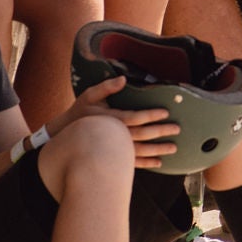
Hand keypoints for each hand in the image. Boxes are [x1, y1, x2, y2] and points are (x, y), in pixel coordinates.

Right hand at [51, 76, 178, 168]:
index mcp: (110, 120)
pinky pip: (131, 163)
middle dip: (160, 132)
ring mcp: (113, 150)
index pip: (134, 118)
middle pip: (140, 135)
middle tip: (177, 129)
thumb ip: (106, 87)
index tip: (165, 113)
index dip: (150, 115)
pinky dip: (146, 163)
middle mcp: (113, 136)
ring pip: (138, 151)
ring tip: (173, 147)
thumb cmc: (79, 113)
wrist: (64, 137)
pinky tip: (158, 163)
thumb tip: (122, 78)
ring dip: (157, 150)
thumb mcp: (89, 96)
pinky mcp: (112, 158)